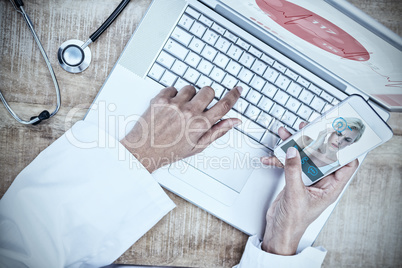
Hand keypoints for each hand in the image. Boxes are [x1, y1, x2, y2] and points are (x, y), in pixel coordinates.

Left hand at [121, 85, 241, 172]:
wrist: (143, 151)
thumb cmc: (170, 151)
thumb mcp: (198, 146)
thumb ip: (217, 131)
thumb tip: (234, 121)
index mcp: (200, 124)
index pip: (224, 105)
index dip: (233, 96)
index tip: (237, 89)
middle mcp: (189, 112)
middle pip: (209, 91)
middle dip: (207, 97)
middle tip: (199, 106)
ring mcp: (174, 104)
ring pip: (191, 88)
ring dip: (189, 96)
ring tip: (181, 109)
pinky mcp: (160, 99)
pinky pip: (173, 88)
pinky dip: (173, 95)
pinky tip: (170, 107)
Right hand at [260, 125, 358, 254]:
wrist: (278, 230)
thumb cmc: (294, 221)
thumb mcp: (295, 194)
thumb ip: (293, 171)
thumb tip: (293, 153)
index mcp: (330, 188)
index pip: (345, 165)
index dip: (344, 150)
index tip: (338, 135)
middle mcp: (321, 182)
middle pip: (322, 156)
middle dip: (314, 142)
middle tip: (309, 129)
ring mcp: (307, 179)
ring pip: (304, 157)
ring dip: (294, 146)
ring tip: (287, 135)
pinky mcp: (294, 179)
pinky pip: (290, 164)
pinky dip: (280, 159)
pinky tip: (271, 157)